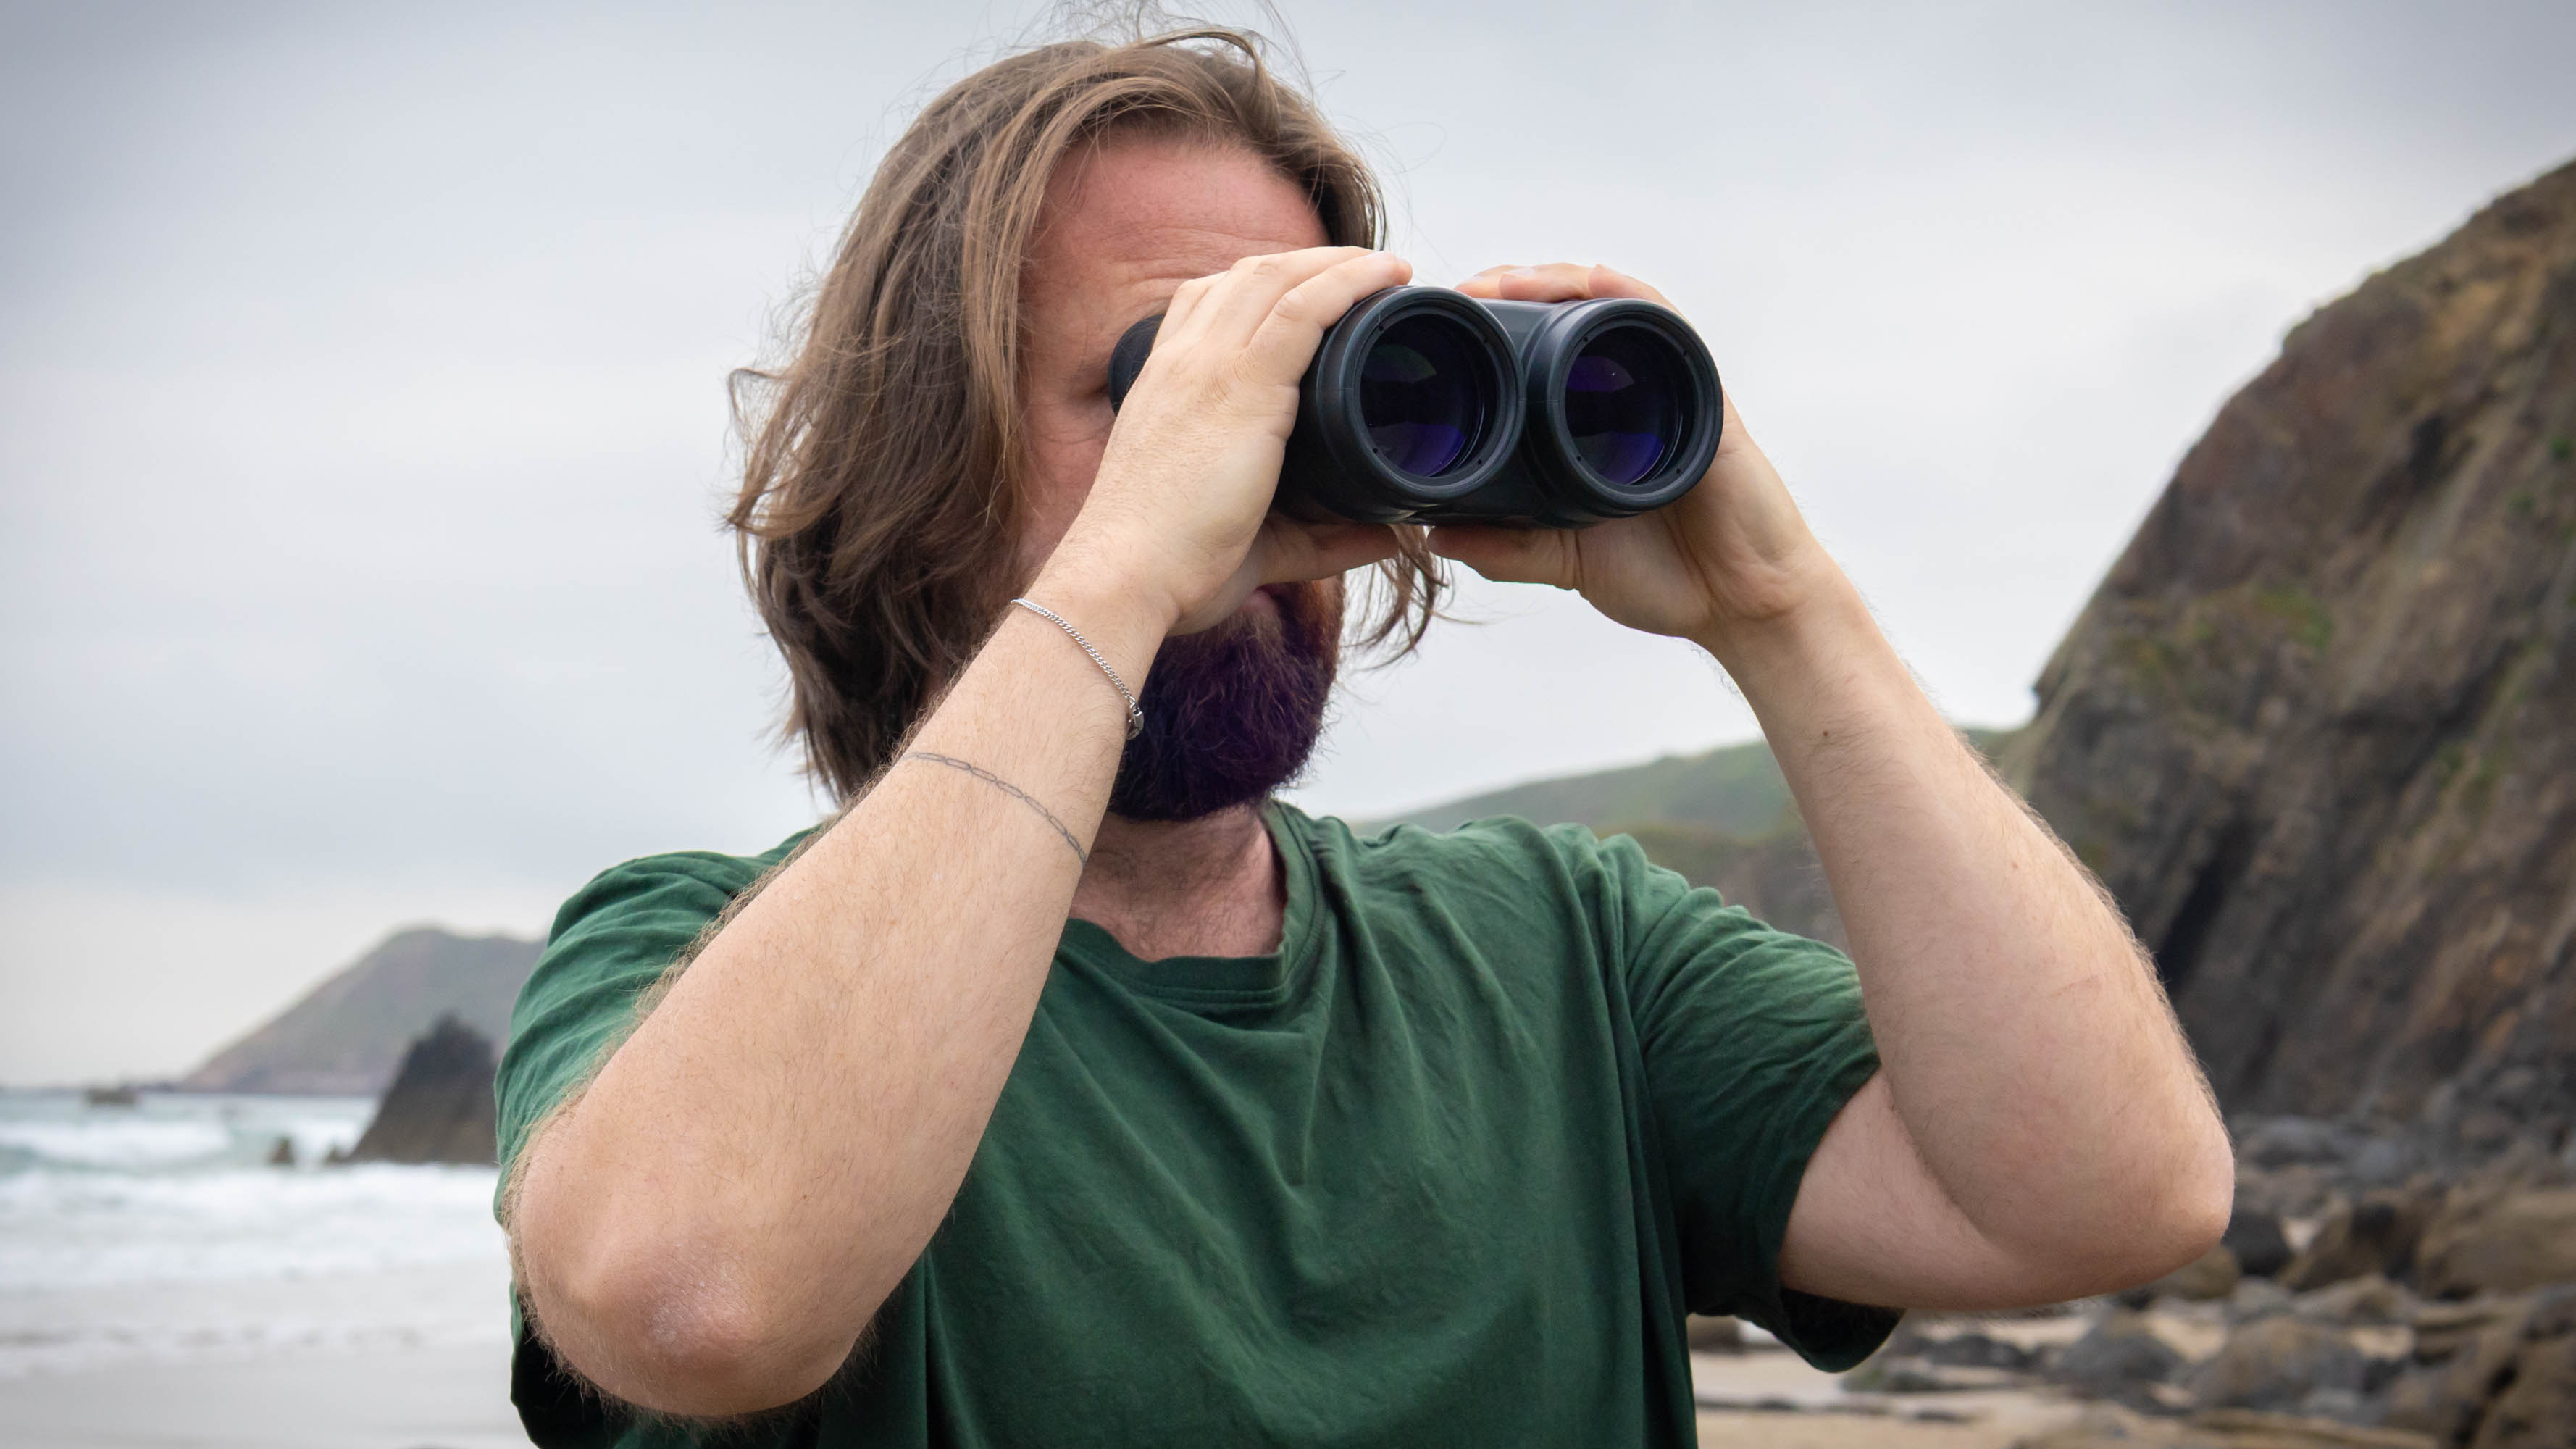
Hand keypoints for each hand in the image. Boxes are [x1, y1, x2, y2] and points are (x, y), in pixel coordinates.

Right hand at [1048, 246, 1411, 634]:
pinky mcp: (1242, 387)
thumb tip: (1388, 536)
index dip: (1264, 283)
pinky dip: (1349, 283)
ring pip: (1279, 278)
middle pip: (1249, 275)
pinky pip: (1303, 310)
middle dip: (1311, 261)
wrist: (1125, 577)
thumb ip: (1321, 536)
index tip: (1313, 289)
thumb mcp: (1254, 537)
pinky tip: (1387, 275)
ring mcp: (1208, 366)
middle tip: (1367, 271)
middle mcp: (1182, 361)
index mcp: (1166, 383)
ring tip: (1389, 267)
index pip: (1208, 300)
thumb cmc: (1174, 566)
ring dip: (1339, 262)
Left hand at [1431, 264, 1846, 657]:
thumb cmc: (1664, 578)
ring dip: (1553, 283)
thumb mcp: (1564, 562)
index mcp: (1589, 425)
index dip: (1491, 332)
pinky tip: (1592, 281)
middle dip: (1510, 292)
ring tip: (1501, 284)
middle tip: (1458, 296)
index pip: (1537, 354)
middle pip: (1565, 315)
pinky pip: (1665, 326)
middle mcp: (1627, 394)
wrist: (1738, 606)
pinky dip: (1627, 297)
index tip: (1440, 330)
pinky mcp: (1702, 395)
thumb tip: (1434, 535)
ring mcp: (1666, 388)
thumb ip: (1506, 550)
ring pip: (1607, 307)